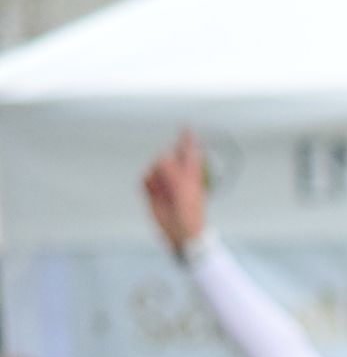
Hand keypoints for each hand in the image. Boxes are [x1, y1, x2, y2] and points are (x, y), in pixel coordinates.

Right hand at [142, 131, 207, 251]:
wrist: (180, 231)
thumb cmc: (189, 211)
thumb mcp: (183, 187)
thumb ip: (173, 168)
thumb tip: (161, 155)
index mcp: (191, 173)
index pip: (189, 151)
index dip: (186, 138)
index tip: (185, 125)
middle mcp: (177, 174)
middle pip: (165, 155)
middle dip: (165, 166)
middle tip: (172, 183)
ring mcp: (164, 181)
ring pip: (152, 166)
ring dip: (157, 178)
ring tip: (166, 194)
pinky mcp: (152, 189)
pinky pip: (144, 178)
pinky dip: (148, 186)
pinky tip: (156, 196)